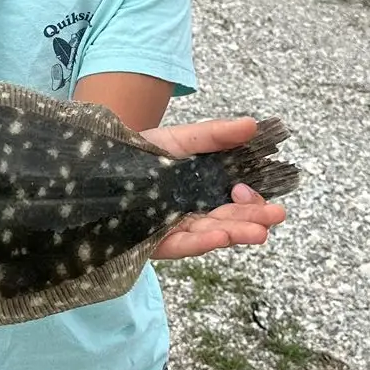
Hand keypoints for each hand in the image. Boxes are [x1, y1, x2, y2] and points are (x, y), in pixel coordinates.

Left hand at [140, 117, 289, 259]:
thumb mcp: (179, 139)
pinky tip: (218, 238)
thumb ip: (215, 135)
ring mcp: (174, 229)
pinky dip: (199, 242)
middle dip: (252, 219)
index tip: (261, 193)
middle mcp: (193, 212)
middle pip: (227, 219)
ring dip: (234, 233)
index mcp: (203, 189)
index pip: (236, 200)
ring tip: (258, 233)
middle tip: (276, 216)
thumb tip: (253, 125)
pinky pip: (179, 245)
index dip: (251, 199)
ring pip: (209, 234)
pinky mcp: (153, 242)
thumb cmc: (139, 152)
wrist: (93, 168)